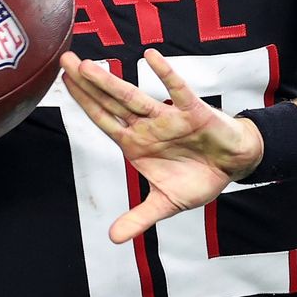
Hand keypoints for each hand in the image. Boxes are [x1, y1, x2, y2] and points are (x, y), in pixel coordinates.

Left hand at [59, 49, 264, 242]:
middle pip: (111, 103)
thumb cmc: (198, 177)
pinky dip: (165, 74)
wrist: (233, 165)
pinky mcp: (193, 111)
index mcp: (136, 144)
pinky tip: (150, 58)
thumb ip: (139, 218)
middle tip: (64, 60)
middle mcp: (147, 126)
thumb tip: (113, 238)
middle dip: (87, 84)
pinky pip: (177, 90)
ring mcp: (168, 117)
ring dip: (111, 83)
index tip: (63, 81)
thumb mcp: (166, 203)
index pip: (103, 120)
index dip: (83, 103)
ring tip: (88, 67)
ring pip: (134, 97)